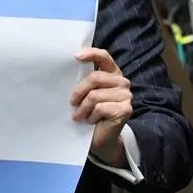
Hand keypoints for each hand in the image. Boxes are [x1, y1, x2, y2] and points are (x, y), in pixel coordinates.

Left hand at [70, 48, 132, 166]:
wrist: (101, 139)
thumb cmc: (91, 113)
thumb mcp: (86, 93)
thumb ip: (84, 80)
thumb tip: (66, 68)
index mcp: (112, 73)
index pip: (104, 56)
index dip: (91, 53)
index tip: (75, 56)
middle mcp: (122, 82)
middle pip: (95, 77)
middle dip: (78, 91)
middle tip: (71, 102)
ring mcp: (126, 96)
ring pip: (95, 95)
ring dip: (83, 108)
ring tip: (79, 116)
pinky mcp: (125, 109)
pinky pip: (100, 108)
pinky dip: (90, 116)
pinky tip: (91, 121)